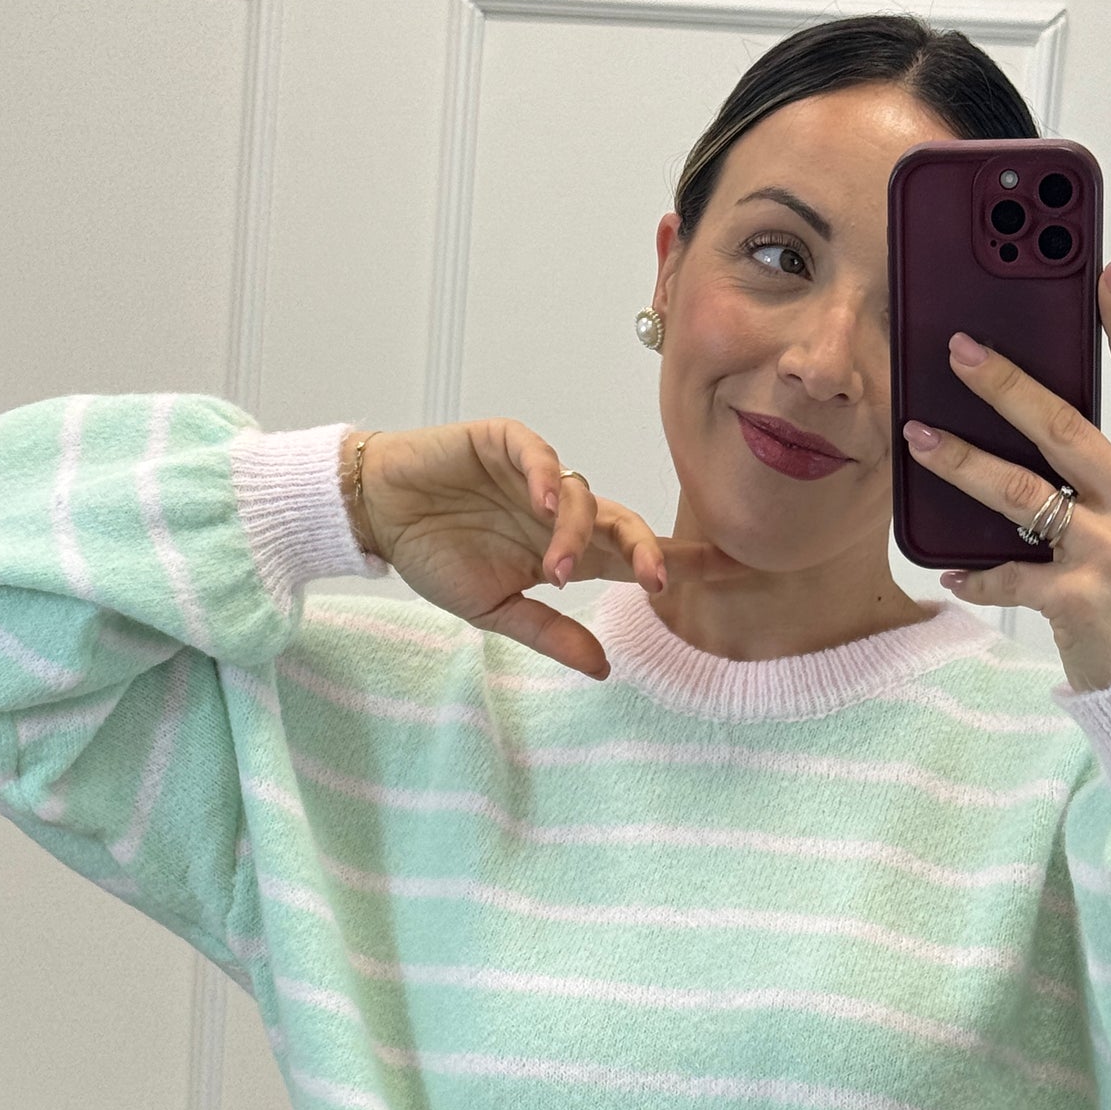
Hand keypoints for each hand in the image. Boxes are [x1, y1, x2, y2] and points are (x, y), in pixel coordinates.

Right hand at [352, 419, 735, 680]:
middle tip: (658, 582)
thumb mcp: (493, 610)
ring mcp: (534, 474)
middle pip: (623, 523)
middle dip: (649, 550)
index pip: (632, 554)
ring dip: (575, 535)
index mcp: (563, 549)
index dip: (680, 560)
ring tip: (553, 570)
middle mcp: (559, 511)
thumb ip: (548, 632)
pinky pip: (539, 452)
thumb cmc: (433, 556)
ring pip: (582, 495)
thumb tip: (604, 667)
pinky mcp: (503, 443)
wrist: (377, 516)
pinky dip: (547, 477)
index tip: (733, 570)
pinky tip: (544, 505)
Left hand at [898, 262, 1110, 692]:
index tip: (1108, 271)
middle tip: (959, 348)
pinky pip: (1009, 576)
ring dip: (963, 462)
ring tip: (918, 437)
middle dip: (1007, 384)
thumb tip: (1040, 411)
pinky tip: (945, 568)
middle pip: (1065, 428)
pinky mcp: (1076, 599)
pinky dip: (974, 573)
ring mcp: (1108, 551)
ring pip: (1023, 493)